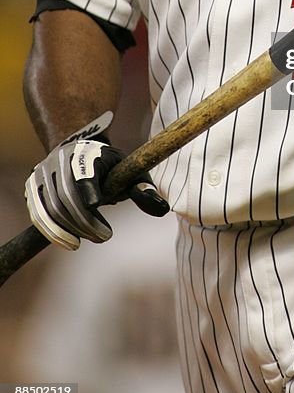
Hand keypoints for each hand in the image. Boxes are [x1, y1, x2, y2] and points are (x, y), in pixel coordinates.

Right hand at [25, 112, 169, 249]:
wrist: (80, 150)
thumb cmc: (111, 166)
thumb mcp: (131, 171)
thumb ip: (144, 189)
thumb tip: (162, 208)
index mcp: (86, 152)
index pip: (83, 177)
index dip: (90, 196)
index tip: (103, 221)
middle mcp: (59, 159)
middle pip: (66, 197)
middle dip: (84, 223)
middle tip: (104, 236)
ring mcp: (42, 172)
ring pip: (49, 208)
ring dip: (67, 231)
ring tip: (84, 242)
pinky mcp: (32, 186)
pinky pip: (38, 214)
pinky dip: (52, 232)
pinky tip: (69, 241)